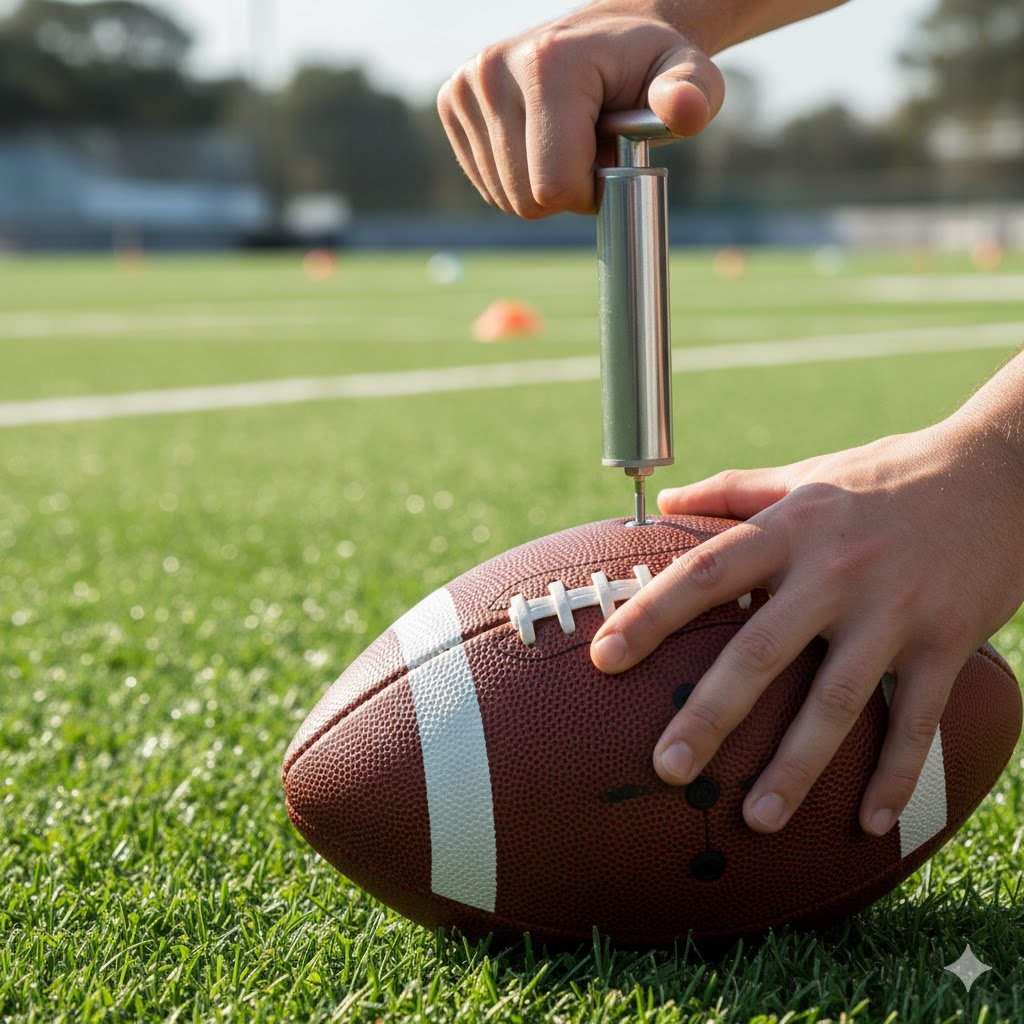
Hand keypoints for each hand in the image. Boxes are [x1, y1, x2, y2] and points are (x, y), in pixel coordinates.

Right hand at [436, 0, 724, 217]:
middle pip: (524, 199)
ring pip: (503, 197)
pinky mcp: (451, 104)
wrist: (609, 37)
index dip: (590, 192)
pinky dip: (518, 178)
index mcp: (546, 65)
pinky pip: (487, 184)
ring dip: (542, 185)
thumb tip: (685, 110)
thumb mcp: (687, 78)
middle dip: (566, 190)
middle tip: (591, 148)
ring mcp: (465, 87)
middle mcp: (493, 71)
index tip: (610, 159)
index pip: (553, 187)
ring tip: (568, 139)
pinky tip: (539, 140)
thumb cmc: (651, 68)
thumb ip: (692, 96)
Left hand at [590, 420, 1023, 834]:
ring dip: (796, 766)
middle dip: (711, 714)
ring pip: (836, 700)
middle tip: (668, 769)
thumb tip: (663, 502)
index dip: (651, 616)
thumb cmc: (887, 476)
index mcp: (792, 528)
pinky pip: (915, 720)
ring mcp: (894, 611)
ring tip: (756, 819)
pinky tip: (868, 823)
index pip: (706, 573)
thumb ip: (734, 490)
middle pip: (761, 650)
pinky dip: (895, 775)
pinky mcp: (946, 643)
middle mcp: (836, 571)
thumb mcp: (807, 473)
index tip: (604, 659)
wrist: (999, 472)